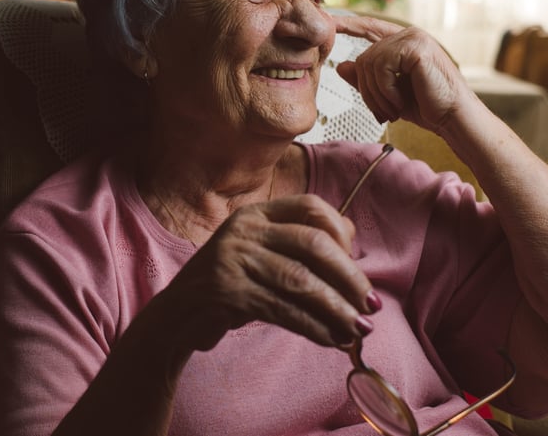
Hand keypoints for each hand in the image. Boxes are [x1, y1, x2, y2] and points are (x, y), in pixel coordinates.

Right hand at [156, 194, 378, 352]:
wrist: (175, 317)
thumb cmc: (229, 287)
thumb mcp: (260, 256)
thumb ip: (298, 251)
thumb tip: (354, 259)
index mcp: (256, 213)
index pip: (310, 207)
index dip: (341, 232)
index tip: (357, 261)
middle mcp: (244, 229)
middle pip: (313, 243)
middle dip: (349, 277)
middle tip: (371, 305)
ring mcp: (232, 258)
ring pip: (301, 280)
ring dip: (336, 309)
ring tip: (358, 330)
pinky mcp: (228, 292)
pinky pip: (283, 309)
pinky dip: (313, 327)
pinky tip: (330, 339)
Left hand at [332, 15, 474, 132]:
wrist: (453, 118)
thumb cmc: (426, 106)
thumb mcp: (388, 94)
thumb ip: (365, 79)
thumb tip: (340, 65)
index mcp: (402, 43)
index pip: (368, 28)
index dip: (348, 24)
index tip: (329, 21)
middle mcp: (408, 36)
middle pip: (364, 58)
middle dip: (367, 91)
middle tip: (382, 113)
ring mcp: (413, 38)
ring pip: (369, 63)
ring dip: (376, 95)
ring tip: (392, 111)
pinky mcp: (417, 47)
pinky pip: (382, 67)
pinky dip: (385, 90)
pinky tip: (398, 102)